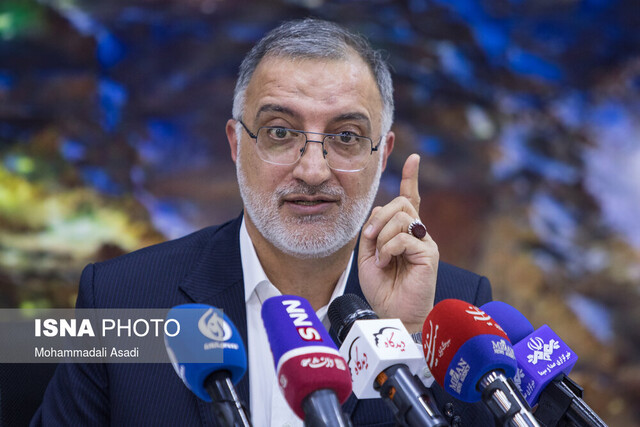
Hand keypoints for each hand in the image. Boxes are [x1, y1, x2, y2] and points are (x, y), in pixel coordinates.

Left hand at [358, 154, 438, 332]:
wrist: (393, 315)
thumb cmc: (382, 288)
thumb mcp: (367, 255)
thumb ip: (372, 232)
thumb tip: (379, 213)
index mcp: (404, 232)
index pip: (411, 199)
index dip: (412, 178)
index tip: (414, 158)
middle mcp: (418, 233)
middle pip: (401, 203)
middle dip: (380, 216)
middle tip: (369, 239)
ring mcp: (425, 242)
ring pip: (402, 216)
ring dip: (382, 234)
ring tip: (379, 257)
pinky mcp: (429, 254)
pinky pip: (404, 236)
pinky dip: (387, 248)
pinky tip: (385, 263)